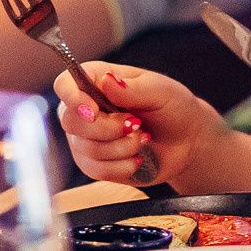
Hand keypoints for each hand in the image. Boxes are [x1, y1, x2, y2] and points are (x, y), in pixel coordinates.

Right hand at [54, 63, 223, 186]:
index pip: (64, 85)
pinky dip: (122, 166)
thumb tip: (106, 80)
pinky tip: (138, 157)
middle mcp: (84, 108)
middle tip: (136, 124)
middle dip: (107, 129)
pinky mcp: (94, 163)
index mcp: (96, 80)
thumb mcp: (160, 91)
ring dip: (121, 147)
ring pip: (86, 149)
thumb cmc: (173, 107)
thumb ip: (132, 88)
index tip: (95, 111)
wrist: (186, 141)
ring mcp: (86, 138)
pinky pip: (96, 170)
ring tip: (143, 138)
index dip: (73, 98)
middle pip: (71, 121)